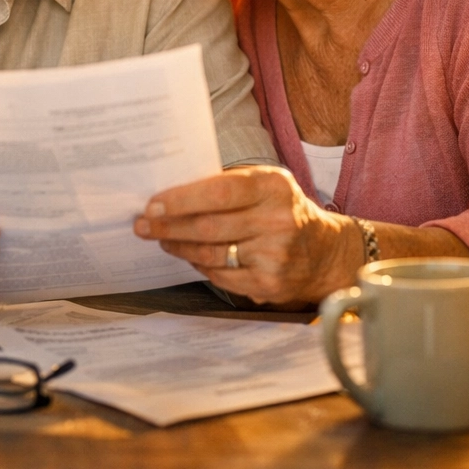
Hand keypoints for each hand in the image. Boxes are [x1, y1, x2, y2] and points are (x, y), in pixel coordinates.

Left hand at [133, 165, 358, 304]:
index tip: (151, 205)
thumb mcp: (264, 184)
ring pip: (210, 253)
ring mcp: (276, 256)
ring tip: (161, 240)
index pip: (218, 192)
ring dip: (178, 247)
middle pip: (208, 227)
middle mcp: (278, 220)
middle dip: (167, 227)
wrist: (327, 252)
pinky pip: (221, 276)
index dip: (180, 200)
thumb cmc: (281, 210)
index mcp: (274, 187)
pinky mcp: (271, 284)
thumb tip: (168, 195)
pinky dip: (201, 266)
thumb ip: (225, 185)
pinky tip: (190, 257)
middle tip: (142, 226)